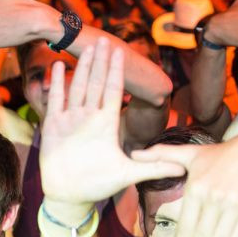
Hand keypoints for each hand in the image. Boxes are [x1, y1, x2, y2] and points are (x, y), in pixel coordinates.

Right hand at [40, 38, 183, 205]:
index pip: (114, 91)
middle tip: (104, 39)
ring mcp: (71, 119)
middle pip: (96, 83)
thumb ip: (154, 168)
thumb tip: (183, 168)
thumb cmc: (99, 185)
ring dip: (81, 67)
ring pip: (77, 86)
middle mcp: (89, 117)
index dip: (117, 71)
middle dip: (100, 61)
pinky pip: (55, 100)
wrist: (72, 196)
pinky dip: (57, 83)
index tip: (121, 52)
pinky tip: (58, 65)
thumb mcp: (129, 173)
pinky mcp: (54, 126)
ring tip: (86, 48)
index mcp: (107, 124)